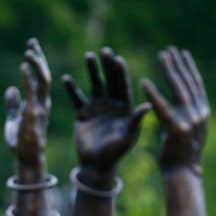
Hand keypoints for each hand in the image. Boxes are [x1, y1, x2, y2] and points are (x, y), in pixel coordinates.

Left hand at [4, 38, 50, 163]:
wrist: (26, 159)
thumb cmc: (20, 143)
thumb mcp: (14, 120)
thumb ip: (13, 104)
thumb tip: (10, 89)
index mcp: (38, 103)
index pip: (39, 78)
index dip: (36, 63)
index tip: (30, 49)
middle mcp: (42, 103)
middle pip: (44, 74)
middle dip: (38, 58)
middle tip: (31, 42)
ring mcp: (40, 107)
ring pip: (43, 79)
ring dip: (37, 64)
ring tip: (29, 50)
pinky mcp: (33, 114)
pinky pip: (32, 92)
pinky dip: (28, 77)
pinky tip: (23, 65)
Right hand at [63, 48, 149, 174]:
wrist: (95, 165)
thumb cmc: (115, 154)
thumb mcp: (128, 138)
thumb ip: (136, 121)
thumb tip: (149, 105)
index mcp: (126, 108)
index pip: (124, 86)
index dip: (121, 73)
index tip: (118, 59)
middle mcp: (112, 104)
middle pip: (110, 81)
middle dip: (107, 66)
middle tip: (105, 50)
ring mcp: (97, 108)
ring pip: (95, 85)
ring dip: (92, 71)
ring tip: (88, 55)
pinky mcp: (83, 114)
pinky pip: (77, 98)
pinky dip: (72, 89)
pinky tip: (66, 77)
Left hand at [141, 47, 208, 170]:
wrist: (183, 172)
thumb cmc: (182, 153)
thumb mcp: (190, 129)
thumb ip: (188, 113)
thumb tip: (186, 101)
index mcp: (202, 112)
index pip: (195, 85)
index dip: (189, 68)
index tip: (183, 53)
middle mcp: (199, 112)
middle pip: (188, 82)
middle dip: (179, 65)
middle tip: (170, 50)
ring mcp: (189, 120)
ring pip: (178, 90)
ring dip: (170, 71)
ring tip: (162, 56)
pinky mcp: (176, 129)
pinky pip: (162, 108)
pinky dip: (153, 95)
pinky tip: (143, 82)